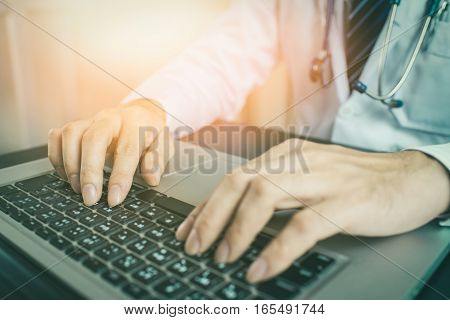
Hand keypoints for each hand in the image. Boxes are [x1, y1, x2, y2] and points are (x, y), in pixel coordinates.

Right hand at [48, 99, 172, 206]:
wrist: (140, 113)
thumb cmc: (151, 133)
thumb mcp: (164, 145)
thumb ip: (158, 160)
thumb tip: (152, 179)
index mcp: (135, 123)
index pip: (126, 150)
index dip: (120, 176)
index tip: (114, 199)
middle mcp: (110, 118)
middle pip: (93, 139)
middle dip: (89, 171)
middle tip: (90, 198)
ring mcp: (90, 120)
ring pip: (71, 134)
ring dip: (70, 164)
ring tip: (78, 188)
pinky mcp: (76, 125)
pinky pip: (57, 136)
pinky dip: (57, 157)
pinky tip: (66, 175)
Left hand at [175, 139, 449, 282]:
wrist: (409, 176)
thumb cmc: (354, 181)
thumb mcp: (308, 178)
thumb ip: (276, 193)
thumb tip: (239, 220)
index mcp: (285, 155)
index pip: (234, 178)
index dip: (206, 206)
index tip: (186, 231)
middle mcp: (298, 161)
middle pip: (240, 182)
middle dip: (210, 215)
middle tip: (192, 246)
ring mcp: (322, 179)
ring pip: (265, 196)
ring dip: (237, 229)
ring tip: (222, 257)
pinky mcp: (346, 202)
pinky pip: (303, 225)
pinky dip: (277, 249)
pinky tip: (261, 268)